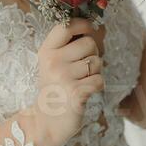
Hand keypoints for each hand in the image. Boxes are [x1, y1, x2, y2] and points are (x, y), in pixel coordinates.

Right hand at [33, 17, 103, 145]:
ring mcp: (64, 78)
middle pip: (89, 43)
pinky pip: (99, 80)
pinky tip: (84, 92)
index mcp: (46, 51)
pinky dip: (97, 86)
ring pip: (97, 62)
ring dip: (95, 72)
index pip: (66, 26)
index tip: (90, 29)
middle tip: (82, 68)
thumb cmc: (55, 88)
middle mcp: (53, 62)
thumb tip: (94, 28)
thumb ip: (67, 45)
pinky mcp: (76, 93)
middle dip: (93, 54)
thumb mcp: (52, 63)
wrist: (46, 121)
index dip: (83, 24)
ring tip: (81, 81)